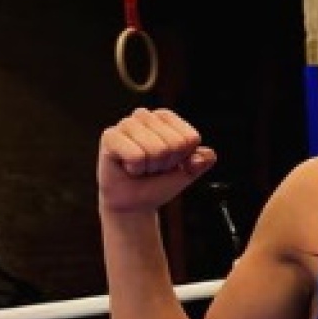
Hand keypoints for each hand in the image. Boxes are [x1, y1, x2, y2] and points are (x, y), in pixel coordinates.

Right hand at [97, 108, 217, 213]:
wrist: (133, 203)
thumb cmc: (157, 183)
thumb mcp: (186, 173)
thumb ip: (201, 162)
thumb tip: (207, 155)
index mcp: (166, 118)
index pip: (190, 138)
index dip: (183, 158)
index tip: (169, 163)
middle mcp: (145, 115)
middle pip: (174, 144)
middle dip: (165, 163)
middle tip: (152, 167)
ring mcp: (126, 124)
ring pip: (156, 149)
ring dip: (150, 166)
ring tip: (140, 167)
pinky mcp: (110, 136)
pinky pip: (136, 156)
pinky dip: (135, 169)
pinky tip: (128, 167)